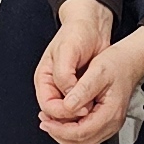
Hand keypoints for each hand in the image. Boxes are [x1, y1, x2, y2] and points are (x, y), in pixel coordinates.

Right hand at [32, 0, 115, 125]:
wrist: (94, 26)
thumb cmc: (76, 33)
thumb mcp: (67, 50)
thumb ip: (64, 75)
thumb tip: (68, 97)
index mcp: (44, 78)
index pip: (47, 106)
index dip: (61, 112)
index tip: (78, 109)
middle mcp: (55, 86)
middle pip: (58, 113)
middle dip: (71, 117)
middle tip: (87, 113)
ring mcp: (68, 89)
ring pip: (70, 113)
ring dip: (81, 115)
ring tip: (94, 111)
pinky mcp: (82, 89)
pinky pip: (83, 106)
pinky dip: (90, 109)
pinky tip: (98, 106)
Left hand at [46, 29, 143, 143]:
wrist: (131, 61)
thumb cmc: (117, 63)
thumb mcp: (98, 71)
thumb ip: (83, 90)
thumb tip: (68, 106)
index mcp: (110, 112)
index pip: (81, 133)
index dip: (59, 130)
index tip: (46, 122)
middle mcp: (111, 123)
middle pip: (80, 142)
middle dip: (59, 134)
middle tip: (44, 122)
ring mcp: (109, 124)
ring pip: (82, 142)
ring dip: (63, 134)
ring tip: (50, 121)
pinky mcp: (105, 122)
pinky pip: (86, 135)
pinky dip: (71, 131)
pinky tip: (62, 119)